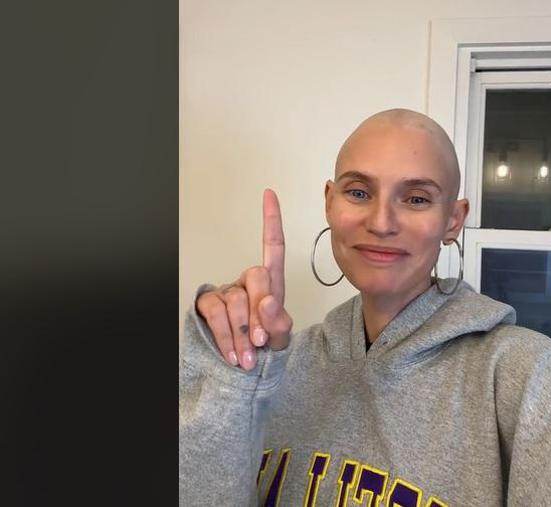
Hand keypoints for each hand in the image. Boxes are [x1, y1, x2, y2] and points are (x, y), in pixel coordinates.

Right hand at [196, 189, 292, 370]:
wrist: (245, 368)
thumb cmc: (265, 345)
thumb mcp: (280, 336)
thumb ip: (279, 322)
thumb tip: (267, 303)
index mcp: (271, 283)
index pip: (273, 247)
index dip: (271, 220)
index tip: (269, 194)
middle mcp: (247, 281)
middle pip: (257, 278)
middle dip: (261, 313)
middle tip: (261, 341)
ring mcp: (226, 290)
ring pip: (235, 301)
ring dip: (241, 333)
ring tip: (248, 357)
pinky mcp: (208, 304)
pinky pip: (215, 314)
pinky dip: (225, 337)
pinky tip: (232, 354)